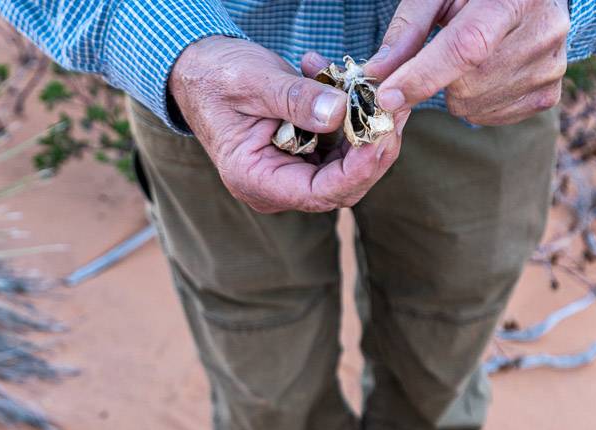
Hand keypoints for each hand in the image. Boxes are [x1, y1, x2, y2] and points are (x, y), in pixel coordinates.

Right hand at [169, 36, 409, 213]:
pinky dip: (349, 114)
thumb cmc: (216, 77)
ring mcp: (291, 170)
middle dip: (373, 148)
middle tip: (396, 108)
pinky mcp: (303, 151)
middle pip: (341, 185)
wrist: (199, 69)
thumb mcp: (254, 82)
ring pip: (347, 164)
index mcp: (255, 179)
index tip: (382, 136)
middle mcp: (276, 185)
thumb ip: (295, 99)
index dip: (357, 171)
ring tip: (377, 87)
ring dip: (367, 126)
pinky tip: (344, 79)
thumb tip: (340, 113)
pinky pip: (338, 143)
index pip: (318, 193)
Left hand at [364, 0, 568, 125]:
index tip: (386, 97)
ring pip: (476, 107)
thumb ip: (408, 28)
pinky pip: (492, 117)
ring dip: (458, 91)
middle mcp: (542, 31)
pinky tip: (487, 72)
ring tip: (474, 55)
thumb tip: (377, 72)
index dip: (422, 76)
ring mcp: (550, 65)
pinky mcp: (550, 92)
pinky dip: (477, 102)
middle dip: (440, 78)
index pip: (466, 47)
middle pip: (467, 85)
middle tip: (446, 49)